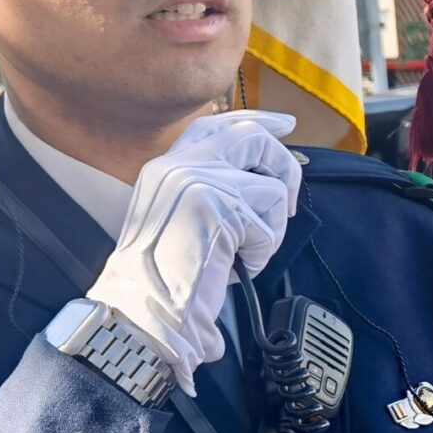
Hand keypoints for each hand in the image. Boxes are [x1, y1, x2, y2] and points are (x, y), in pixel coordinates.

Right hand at [85, 112, 302, 393]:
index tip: (286, 125)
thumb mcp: (183, 219)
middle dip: (283, 167)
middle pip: (253, 137)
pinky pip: (270, 225)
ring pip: (272, 189)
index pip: (216, 125)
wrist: (145, 310)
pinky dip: (262, 253)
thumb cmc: (165, 279)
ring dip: (269, 229)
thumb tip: (263, 178)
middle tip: (287, 203)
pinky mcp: (219, 207)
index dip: (256, 121)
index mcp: (165, 167)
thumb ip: (212, 189)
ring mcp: (198, 182)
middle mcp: (178, 165)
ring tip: (240, 254)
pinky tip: (235, 266)